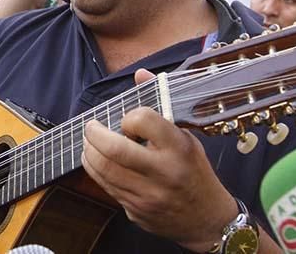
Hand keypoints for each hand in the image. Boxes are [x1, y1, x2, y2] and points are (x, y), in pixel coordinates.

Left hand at [81, 69, 236, 251]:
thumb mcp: (186, 137)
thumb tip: (140, 74)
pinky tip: (95, 160)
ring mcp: (147, 195)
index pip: (143, 120)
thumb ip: (160, 106)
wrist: (206, 220)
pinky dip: (94, 169)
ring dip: (89, 151)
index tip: (129, 120)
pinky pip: (105, 186)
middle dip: (94, 133)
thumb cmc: (194, 171)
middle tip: (91, 126)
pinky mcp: (135, 211)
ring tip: (89, 141)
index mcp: (179, 149)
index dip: (130, 116)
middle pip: (114, 149)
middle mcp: (163, 173)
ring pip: (103, 169)